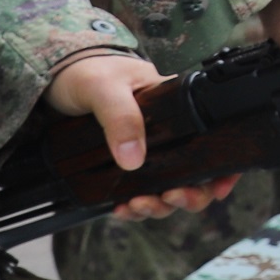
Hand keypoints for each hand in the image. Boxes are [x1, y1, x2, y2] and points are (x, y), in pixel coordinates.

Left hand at [43, 52, 241, 220]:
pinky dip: (135, 206)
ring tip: (138, 206)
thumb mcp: (104, 88)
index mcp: (175, 107)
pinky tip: (120, 208)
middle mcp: (167, 131)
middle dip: (189, 195)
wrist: (56, 77)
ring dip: (159, 205)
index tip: (218, 188)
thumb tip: (134, 159)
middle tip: (170, 198)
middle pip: (196, 174)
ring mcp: (147, 149)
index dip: (224, 168)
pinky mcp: (125, 163)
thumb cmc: (86, 71)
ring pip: (168, 188)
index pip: (214, 139)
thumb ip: (121, 117)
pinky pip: (141, 193)